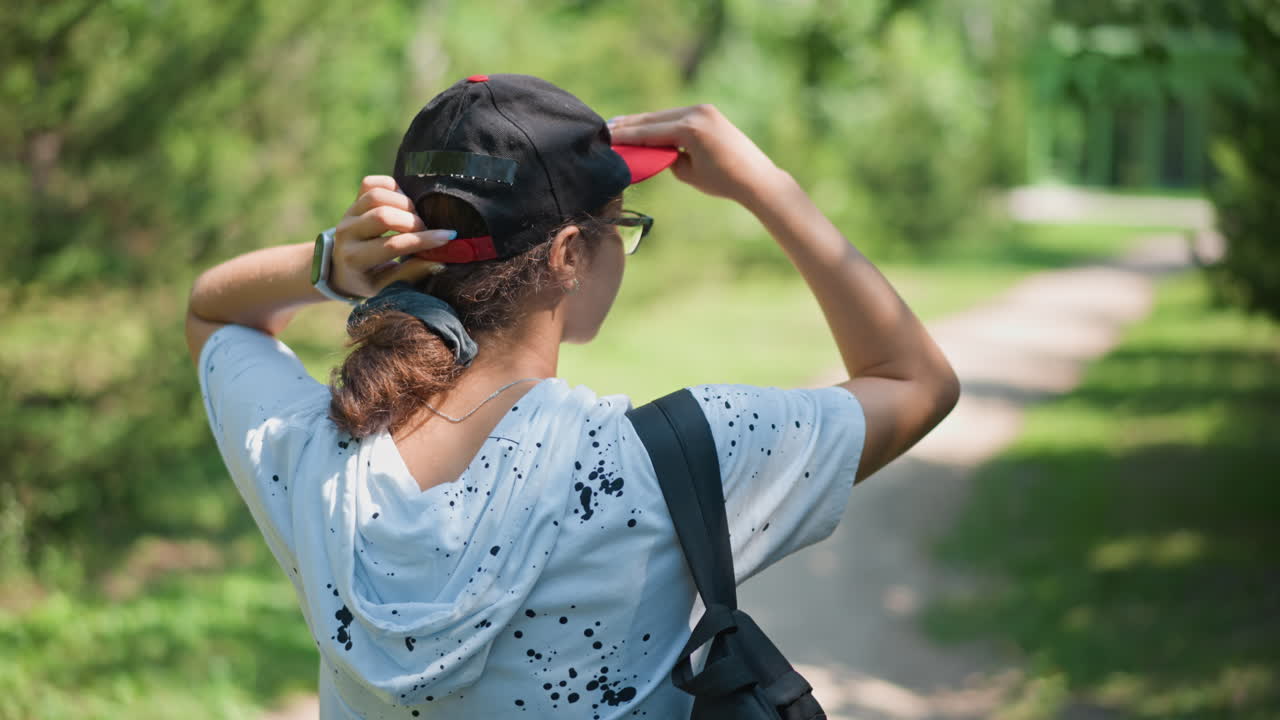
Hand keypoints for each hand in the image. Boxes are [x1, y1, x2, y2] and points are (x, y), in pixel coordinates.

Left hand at [329, 176, 455, 297]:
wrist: (340, 268)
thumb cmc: (369, 280)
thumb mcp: (387, 287)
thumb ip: (411, 273)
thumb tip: (440, 260)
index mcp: (354, 259)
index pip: (393, 245)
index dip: (423, 240)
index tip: (447, 237)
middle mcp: (346, 233)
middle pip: (383, 216)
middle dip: (413, 221)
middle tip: (426, 230)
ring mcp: (348, 214)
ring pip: (378, 195)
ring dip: (404, 203)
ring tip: (414, 217)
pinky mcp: (352, 200)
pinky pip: (371, 183)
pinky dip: (392, 187)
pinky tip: (402, 202)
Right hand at [607, 104, 785, 204]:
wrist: (756, 177)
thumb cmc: (723, 182)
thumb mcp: (687, 173)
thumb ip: (667, 157)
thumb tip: (655, 148)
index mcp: (690, 129)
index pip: (648, 132)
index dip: (626, 135)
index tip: (607, 136)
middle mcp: (695, 113)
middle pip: (653, 118)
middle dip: (629, 125)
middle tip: (606, 127)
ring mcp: (703, 110)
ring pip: (663, 115)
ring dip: (642, 122)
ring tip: (619, 125)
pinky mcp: (708, 112)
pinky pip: (677, 117)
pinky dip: (660, 122)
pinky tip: (645, 125)